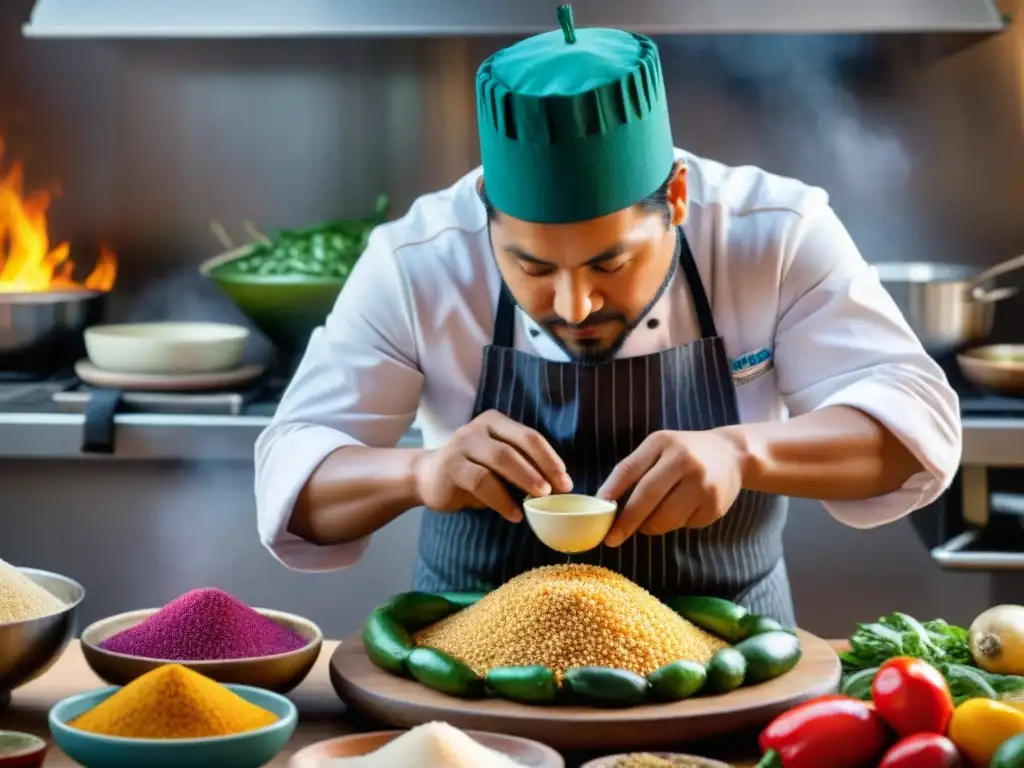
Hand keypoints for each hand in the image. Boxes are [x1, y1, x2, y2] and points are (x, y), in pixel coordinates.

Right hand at [413, 410, 572, 522]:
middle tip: (555, 492)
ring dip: (524, 480)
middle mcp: (479, 428)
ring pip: (500, 460)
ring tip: (539, 500)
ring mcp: (462, 444)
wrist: (427, 477)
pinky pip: (482, 481)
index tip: (565, 482)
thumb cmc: (472, 471)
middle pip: (517, 446)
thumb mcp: (498, 465)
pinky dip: (501, 500)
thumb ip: (522, 468)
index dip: (550, 459)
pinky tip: (514, 514)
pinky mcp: (451, 466)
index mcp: (496, 422)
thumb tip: (557, 487)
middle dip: (541, 469)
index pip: (530, 437)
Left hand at [597, 429, 745, 546]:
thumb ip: (635, 468)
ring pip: (665, 518)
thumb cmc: (685, 453)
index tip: (598, 510)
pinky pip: (684, 524)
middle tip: (612, 538)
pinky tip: (683, 508)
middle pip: (647, 496)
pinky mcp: (714, 505)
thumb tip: (606, 503)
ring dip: (650, 526)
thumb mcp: (659, 448)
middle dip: (626, 521)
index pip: (630, 469)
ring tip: (650, 520)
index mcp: (663, 443)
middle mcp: (684, 461)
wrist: (732, 455)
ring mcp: (702, 484)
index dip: (611, 491)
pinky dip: (676, 523)